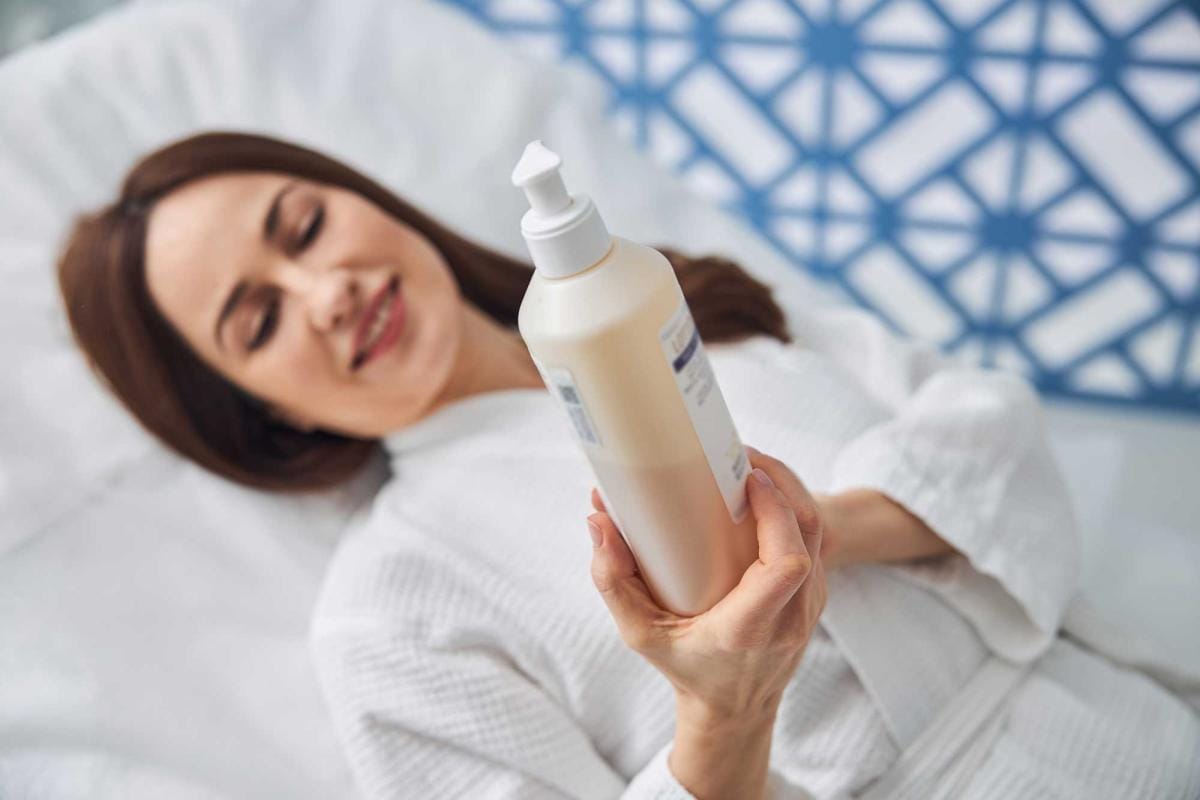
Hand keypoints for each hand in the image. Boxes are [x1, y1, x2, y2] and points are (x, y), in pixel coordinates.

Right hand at [587, 444, 825, 754]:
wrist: (734, 709)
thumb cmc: (685, 668)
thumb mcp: (640, 633)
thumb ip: (612, 581)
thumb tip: (598, 520)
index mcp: (749, 627)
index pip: (786, 564)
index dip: (776, 514)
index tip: (748, 482)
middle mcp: (790, 618)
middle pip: (810, 535)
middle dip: (782, 485)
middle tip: (743, 458)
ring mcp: (811, 609)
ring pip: (820, 534)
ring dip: (790, 492)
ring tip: (751, 467)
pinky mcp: (816, 598)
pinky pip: (816, 543)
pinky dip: (793, 512)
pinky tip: (763, 494)